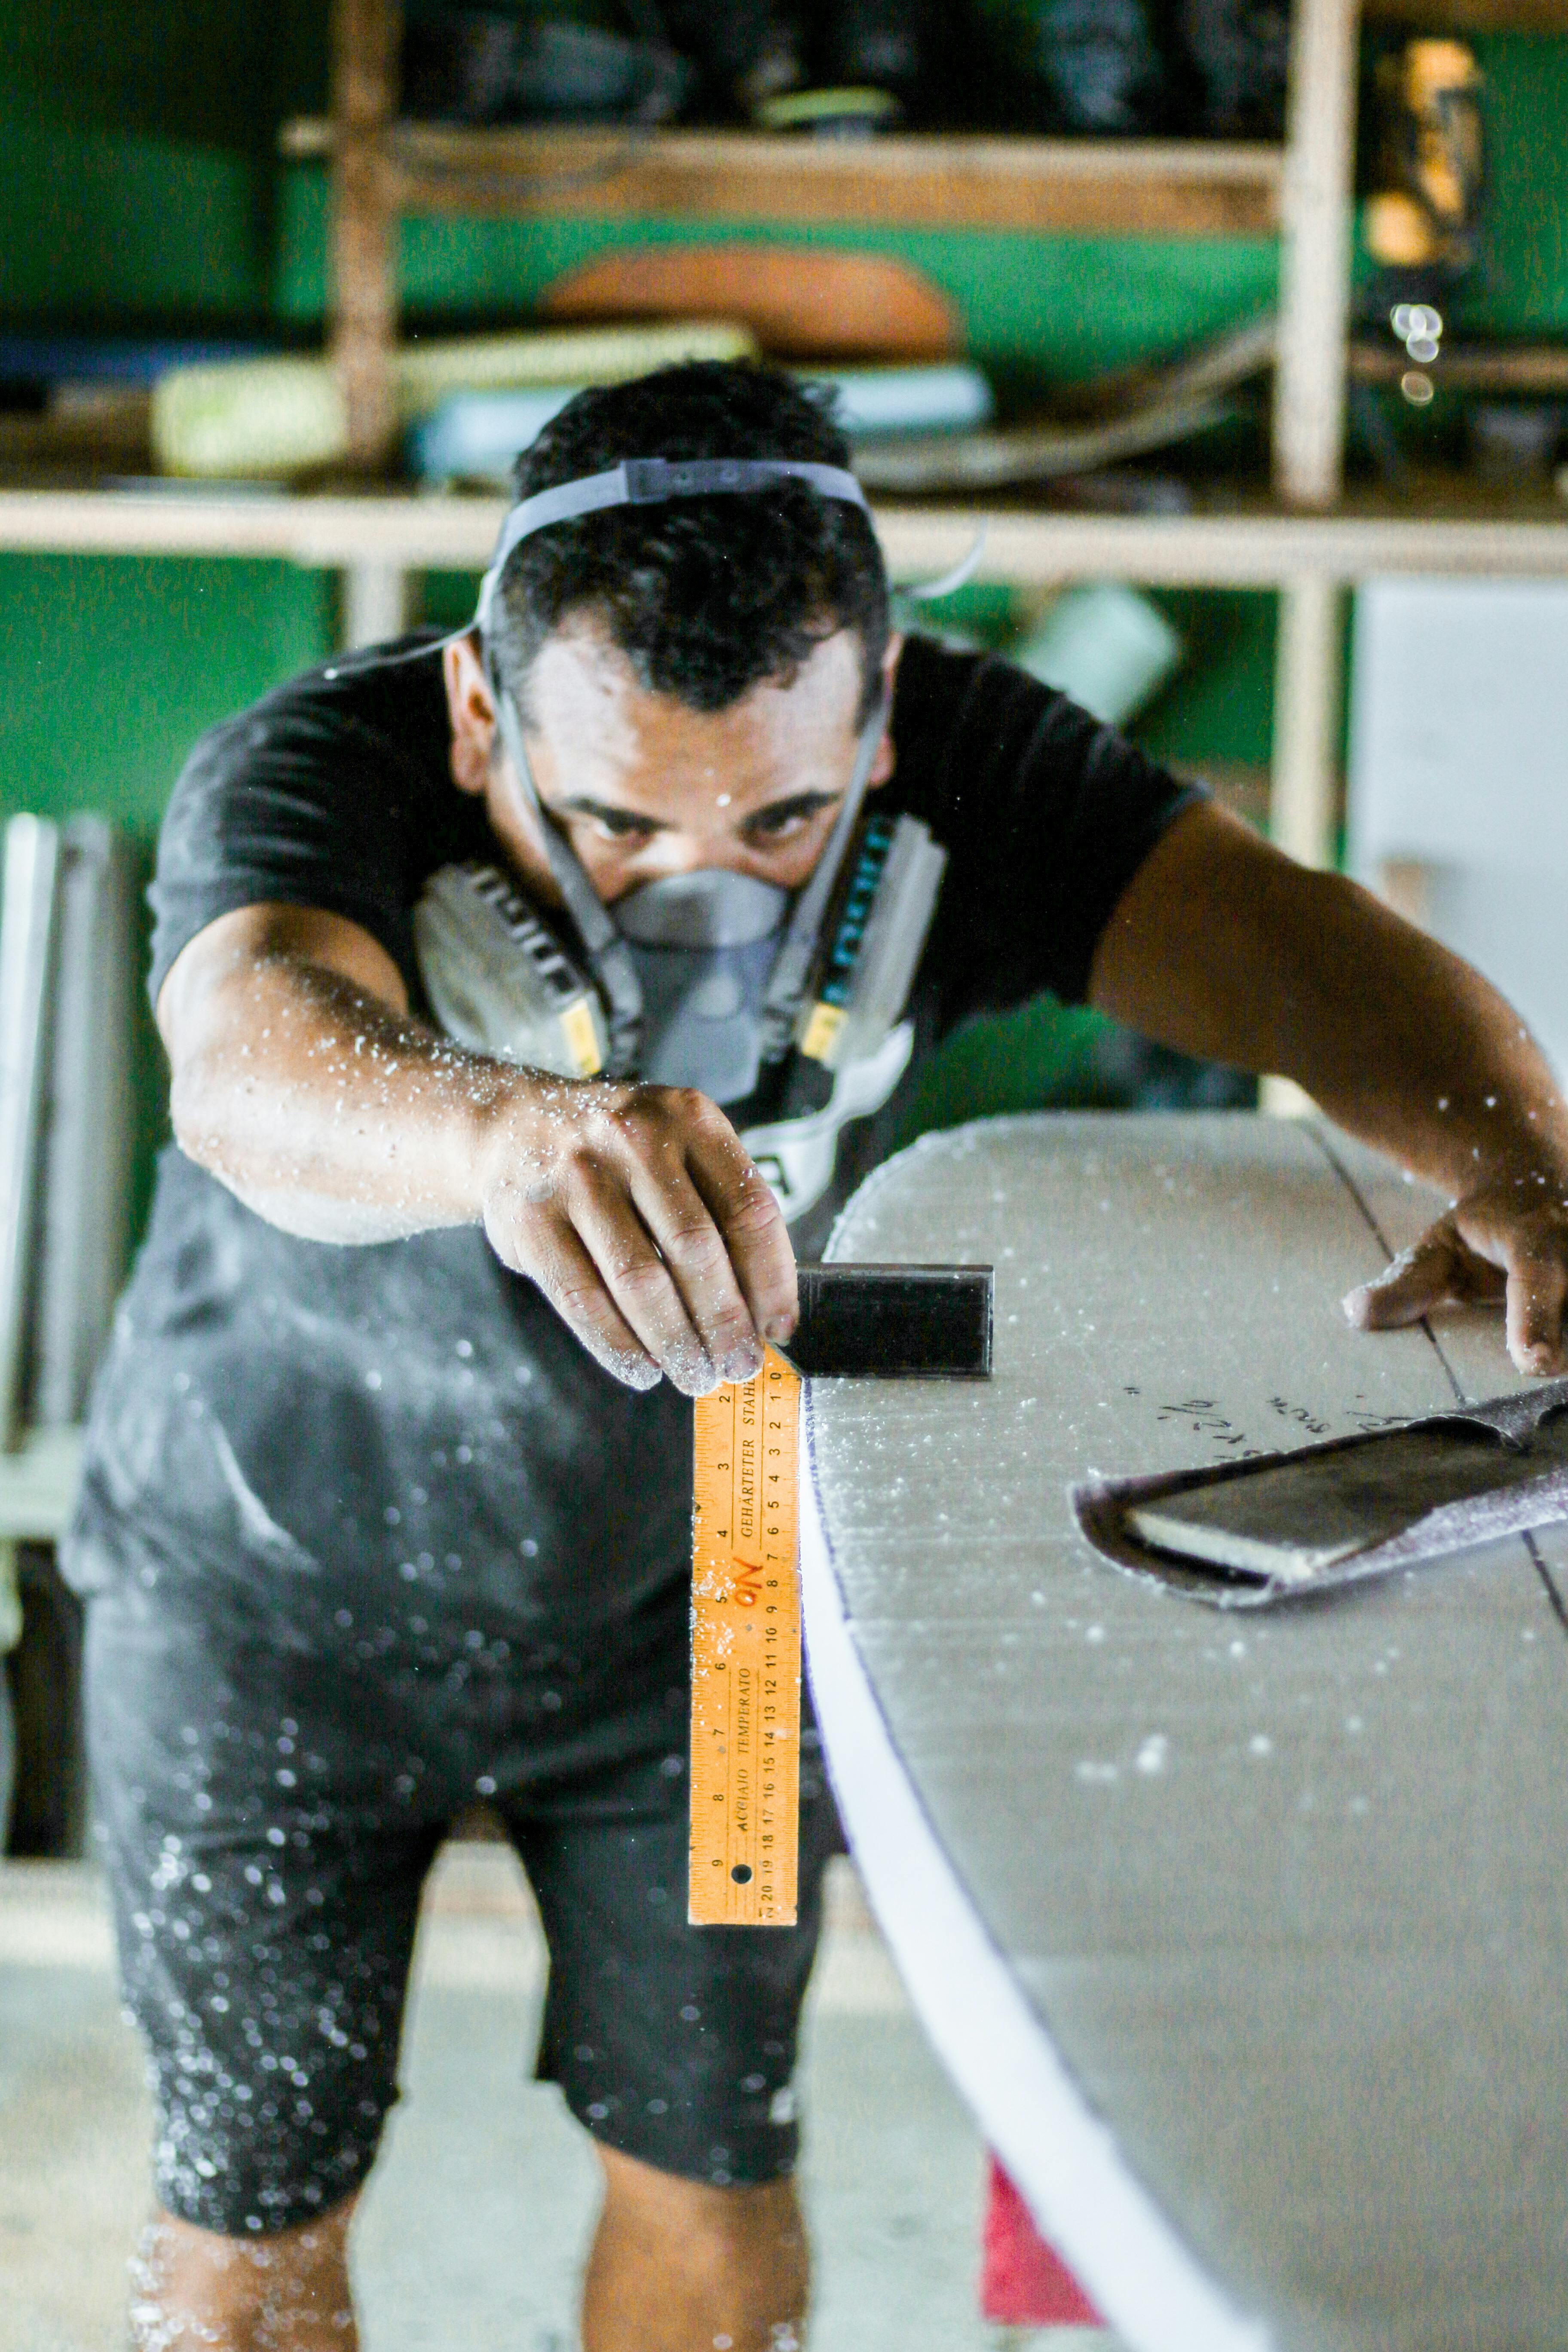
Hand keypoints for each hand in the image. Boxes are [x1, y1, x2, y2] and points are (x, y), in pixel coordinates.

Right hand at [478, 1075, 796, 1395]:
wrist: (510, 1126)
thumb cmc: (616, 1155)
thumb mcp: (676, 1149)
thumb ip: (718, 1209)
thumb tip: (763, 1311)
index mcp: (688, 1118)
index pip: (749, 1210)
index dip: (771, 1281)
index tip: (779, 1328)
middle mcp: (633, 1140)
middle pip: (696, 1250)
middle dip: (725, 1324)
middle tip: (738, 1366)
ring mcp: (576, 1177)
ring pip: (641, 1282)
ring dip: (677, 1343)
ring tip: (697, 1376)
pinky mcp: (531, 1220)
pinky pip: (585, 1300)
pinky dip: (620, 1347)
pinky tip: (644, 1370)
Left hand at [1342, 1178, 1567, 1376]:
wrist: (1537, 1176)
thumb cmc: (1483, 1230)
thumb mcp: (1438, 1249)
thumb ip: (1406, 1283)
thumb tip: (1355, 1313)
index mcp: (1534, 1235)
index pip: (1537, 1276)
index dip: (1536, 1318)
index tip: (1534, 1362)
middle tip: (1551, 1383)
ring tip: (1562, 1383)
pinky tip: (1567, 1372)